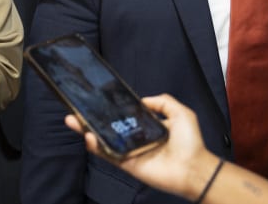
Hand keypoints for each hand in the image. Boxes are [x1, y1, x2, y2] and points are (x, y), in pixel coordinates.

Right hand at [64, 93, 219, 198]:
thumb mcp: (180, 113)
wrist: (194, 168)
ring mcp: (128, 151)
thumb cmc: (191, 142)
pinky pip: (108, 155)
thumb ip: (163, 102)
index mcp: (145, 127)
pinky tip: (89, 136)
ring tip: (73, 121)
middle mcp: (134, 138)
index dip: (107, 109)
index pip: (121, 116)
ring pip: (102, 140)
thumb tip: (142, 100)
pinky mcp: (126, 164)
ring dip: (86, 131)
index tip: (94, 100)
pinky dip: (97, 147)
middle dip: (89, 119)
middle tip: (75, 111)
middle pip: (106, 127)